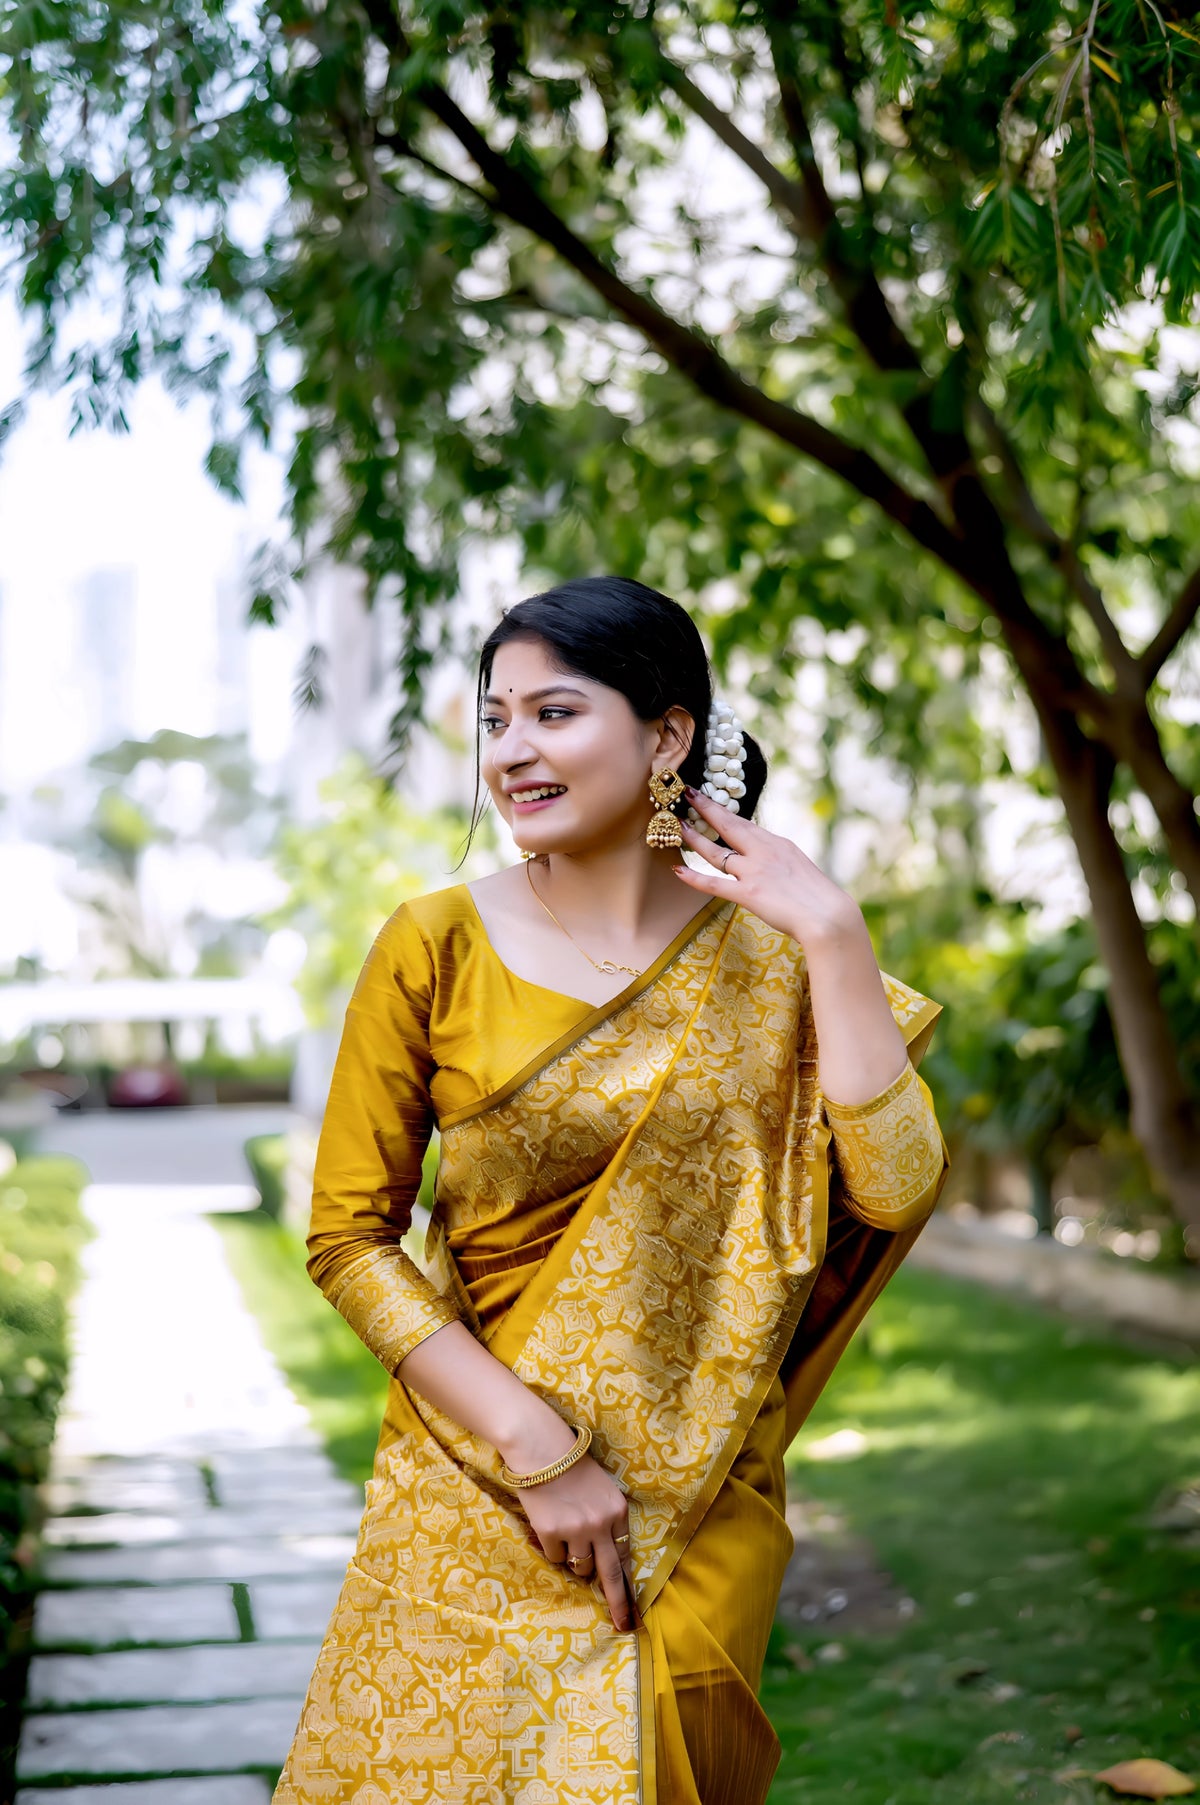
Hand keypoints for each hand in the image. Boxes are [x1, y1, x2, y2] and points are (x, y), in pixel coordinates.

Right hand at [514, 1454, 634, 1632]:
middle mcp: (601, 1524)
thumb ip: (607, 1521)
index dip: (628, 1584)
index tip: (633, 1609)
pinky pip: (555, 1557)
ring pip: (580, 1566)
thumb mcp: (602, 1491)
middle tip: (623, 1624)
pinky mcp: (550, 1533)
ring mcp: (576, 1530)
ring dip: (576, 1560)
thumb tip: (604, 1558)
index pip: (625, 1556)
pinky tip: (550, 1524)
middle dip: (618, 1603)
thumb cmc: (572, 1466)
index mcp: (618, 1511)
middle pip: (611, 1574)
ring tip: (567, 1533)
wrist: (542, 1449)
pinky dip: (553, 1548)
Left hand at [674, 786, 862, 949]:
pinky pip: (714, 883)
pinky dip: (694, 878)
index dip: (723, 811)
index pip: (744, 823)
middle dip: (705, 808)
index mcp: (777, 844)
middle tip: (686, 794)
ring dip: (693, 838)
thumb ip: (777, 860)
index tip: (707, 799)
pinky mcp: (749, 893)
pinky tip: (678, 870)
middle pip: (728, 825)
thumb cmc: (817, 896)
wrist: (828, 915)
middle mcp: (763, 851)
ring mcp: (754, 871)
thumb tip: (763, 860)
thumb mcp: (797, 866)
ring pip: (716, 851)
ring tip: (676, 826)